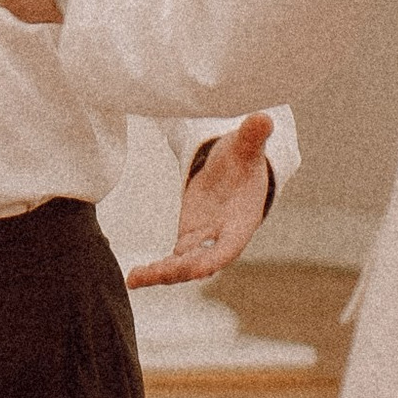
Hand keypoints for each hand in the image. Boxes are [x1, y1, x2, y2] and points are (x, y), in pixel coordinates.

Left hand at [127, 114, 278, 288]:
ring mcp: (204, 241)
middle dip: (180, 270)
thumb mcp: (246, 145)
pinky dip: (154, 270)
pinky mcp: (188, 238)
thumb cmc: (244, 157)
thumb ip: (253, 135)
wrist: (237, 166)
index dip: (213, 258)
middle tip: (155, 273)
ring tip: (135, 280)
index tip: (195, 270)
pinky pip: (171, 260)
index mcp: (241, 222)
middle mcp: (223, 238)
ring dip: (161, 274)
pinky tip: (134, 278)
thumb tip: (263, 117)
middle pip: (202, 263)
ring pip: (184, 266)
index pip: (229, 247)